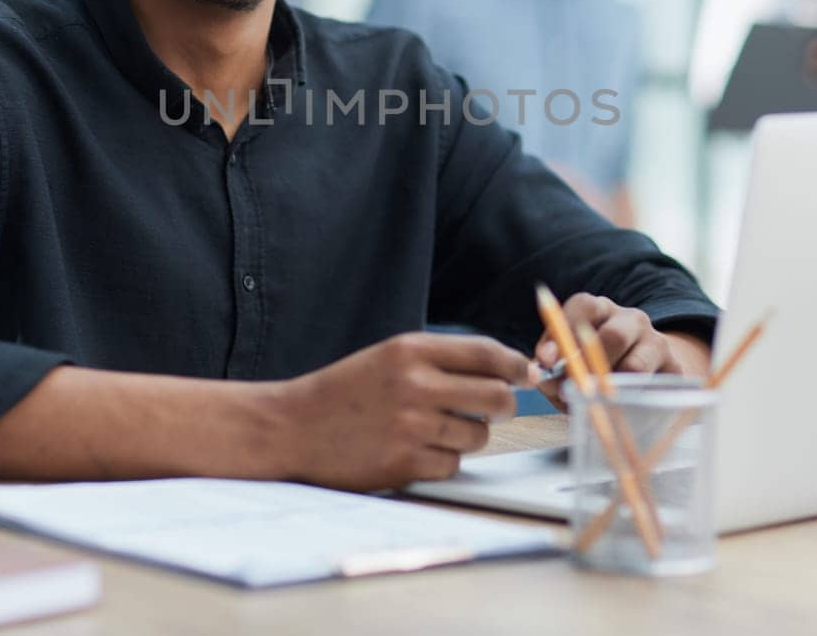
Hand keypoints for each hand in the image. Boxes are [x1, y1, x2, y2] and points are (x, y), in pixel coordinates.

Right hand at [279, 332, 531, 490]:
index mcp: (411, 351)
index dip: (515, 364)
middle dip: (502, 404)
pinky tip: (415, 450)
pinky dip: (442, 461)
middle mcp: (414, 386)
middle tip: (492, 408)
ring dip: (467, 435)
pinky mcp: (403, 464)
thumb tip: (508, 371)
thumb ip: (443, 360)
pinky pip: (453, 465)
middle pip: (497, 398)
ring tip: (434, 428)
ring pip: (478, 436)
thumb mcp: (390, 357)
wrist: (293, 426)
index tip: (523, 373)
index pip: (486, 353)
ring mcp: (410, 427)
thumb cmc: (347, 391)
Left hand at [533, 294, 711, 411]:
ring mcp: (656, 341)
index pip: (583, 306)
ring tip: (595, 403)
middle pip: (613, 335)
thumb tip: (539, 376)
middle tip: (574, 388)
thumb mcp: (568, 368)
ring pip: (635, 365)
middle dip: (590, 364)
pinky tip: (620, 408)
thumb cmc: (593, 372)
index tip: (548, 359)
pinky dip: (632, 401)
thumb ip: (551, 371)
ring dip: (612, 389)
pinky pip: (653, 387)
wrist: (642, 382)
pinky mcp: (674, 368)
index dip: (564, 331)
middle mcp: (630, 319)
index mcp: (599, 310)